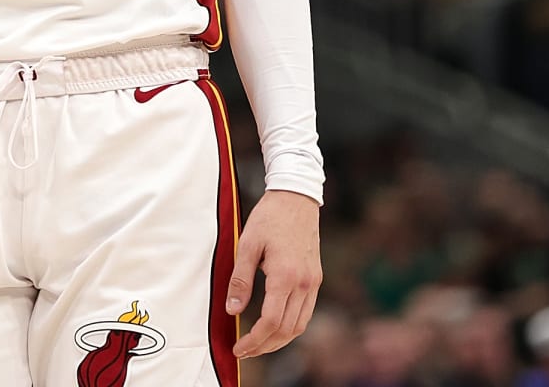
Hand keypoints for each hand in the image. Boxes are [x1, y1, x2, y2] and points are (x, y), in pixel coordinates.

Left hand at [226, 189, 321, 358]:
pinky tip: (276, 326)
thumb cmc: (269, 217)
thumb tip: (233, 310)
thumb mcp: (247, 244)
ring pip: (299, 325)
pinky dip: (291, 326)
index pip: (270, 321)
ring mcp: (313, 281)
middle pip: (286, 329)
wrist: (297, 197)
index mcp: (285, 276)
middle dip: (265, 346)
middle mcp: (304, 283)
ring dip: (279, 340)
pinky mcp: (316, 278)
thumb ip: (240, 279)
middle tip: (245, 350)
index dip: (254, 340)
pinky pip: (306, 312)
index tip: (239, 347)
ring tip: (259, 344)